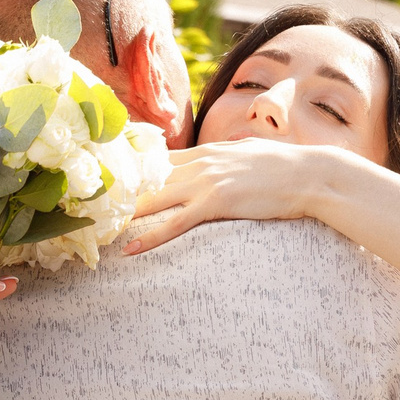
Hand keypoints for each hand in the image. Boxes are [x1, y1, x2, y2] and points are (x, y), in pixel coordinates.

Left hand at [120, 139, 355, 257]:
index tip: (106, 176)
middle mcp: (201, 162)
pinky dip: (151, 236)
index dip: (130, 168)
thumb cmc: (287, 167)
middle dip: (118, 190)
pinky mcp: (217, 203)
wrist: (312, 175)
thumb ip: (228, 154)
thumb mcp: (250, 152)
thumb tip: (223, 155)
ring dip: (124, 213)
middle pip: (148, 176)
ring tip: (97, 227)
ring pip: (155, 197)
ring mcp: (207, 182)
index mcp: (207, 150)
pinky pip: (176, 222)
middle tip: (88, 203)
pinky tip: (131, 248)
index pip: (159, 157)